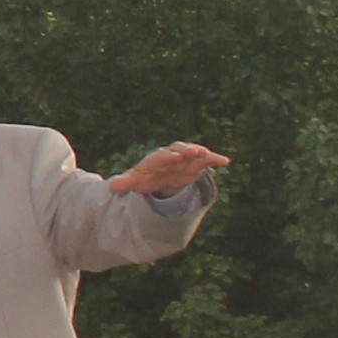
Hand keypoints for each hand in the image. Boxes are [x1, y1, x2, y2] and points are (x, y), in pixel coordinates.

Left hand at [113, 140, 230, 199]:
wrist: (161, 174)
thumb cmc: (147, 176)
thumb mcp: (136, 180)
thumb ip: (125, 183)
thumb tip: (111, 187)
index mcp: (157, 158)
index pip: (162, 156)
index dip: (168, 157)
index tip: (174, 157)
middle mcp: (173, 154)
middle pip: (179, 150)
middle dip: (186, 151)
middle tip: (195, 151)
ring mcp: (185, 158)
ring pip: (194, 153)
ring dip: (201, 153)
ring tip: (208, 154)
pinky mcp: (196, 163)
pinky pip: (207, 160)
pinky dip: (215, 159)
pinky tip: (225, 162)